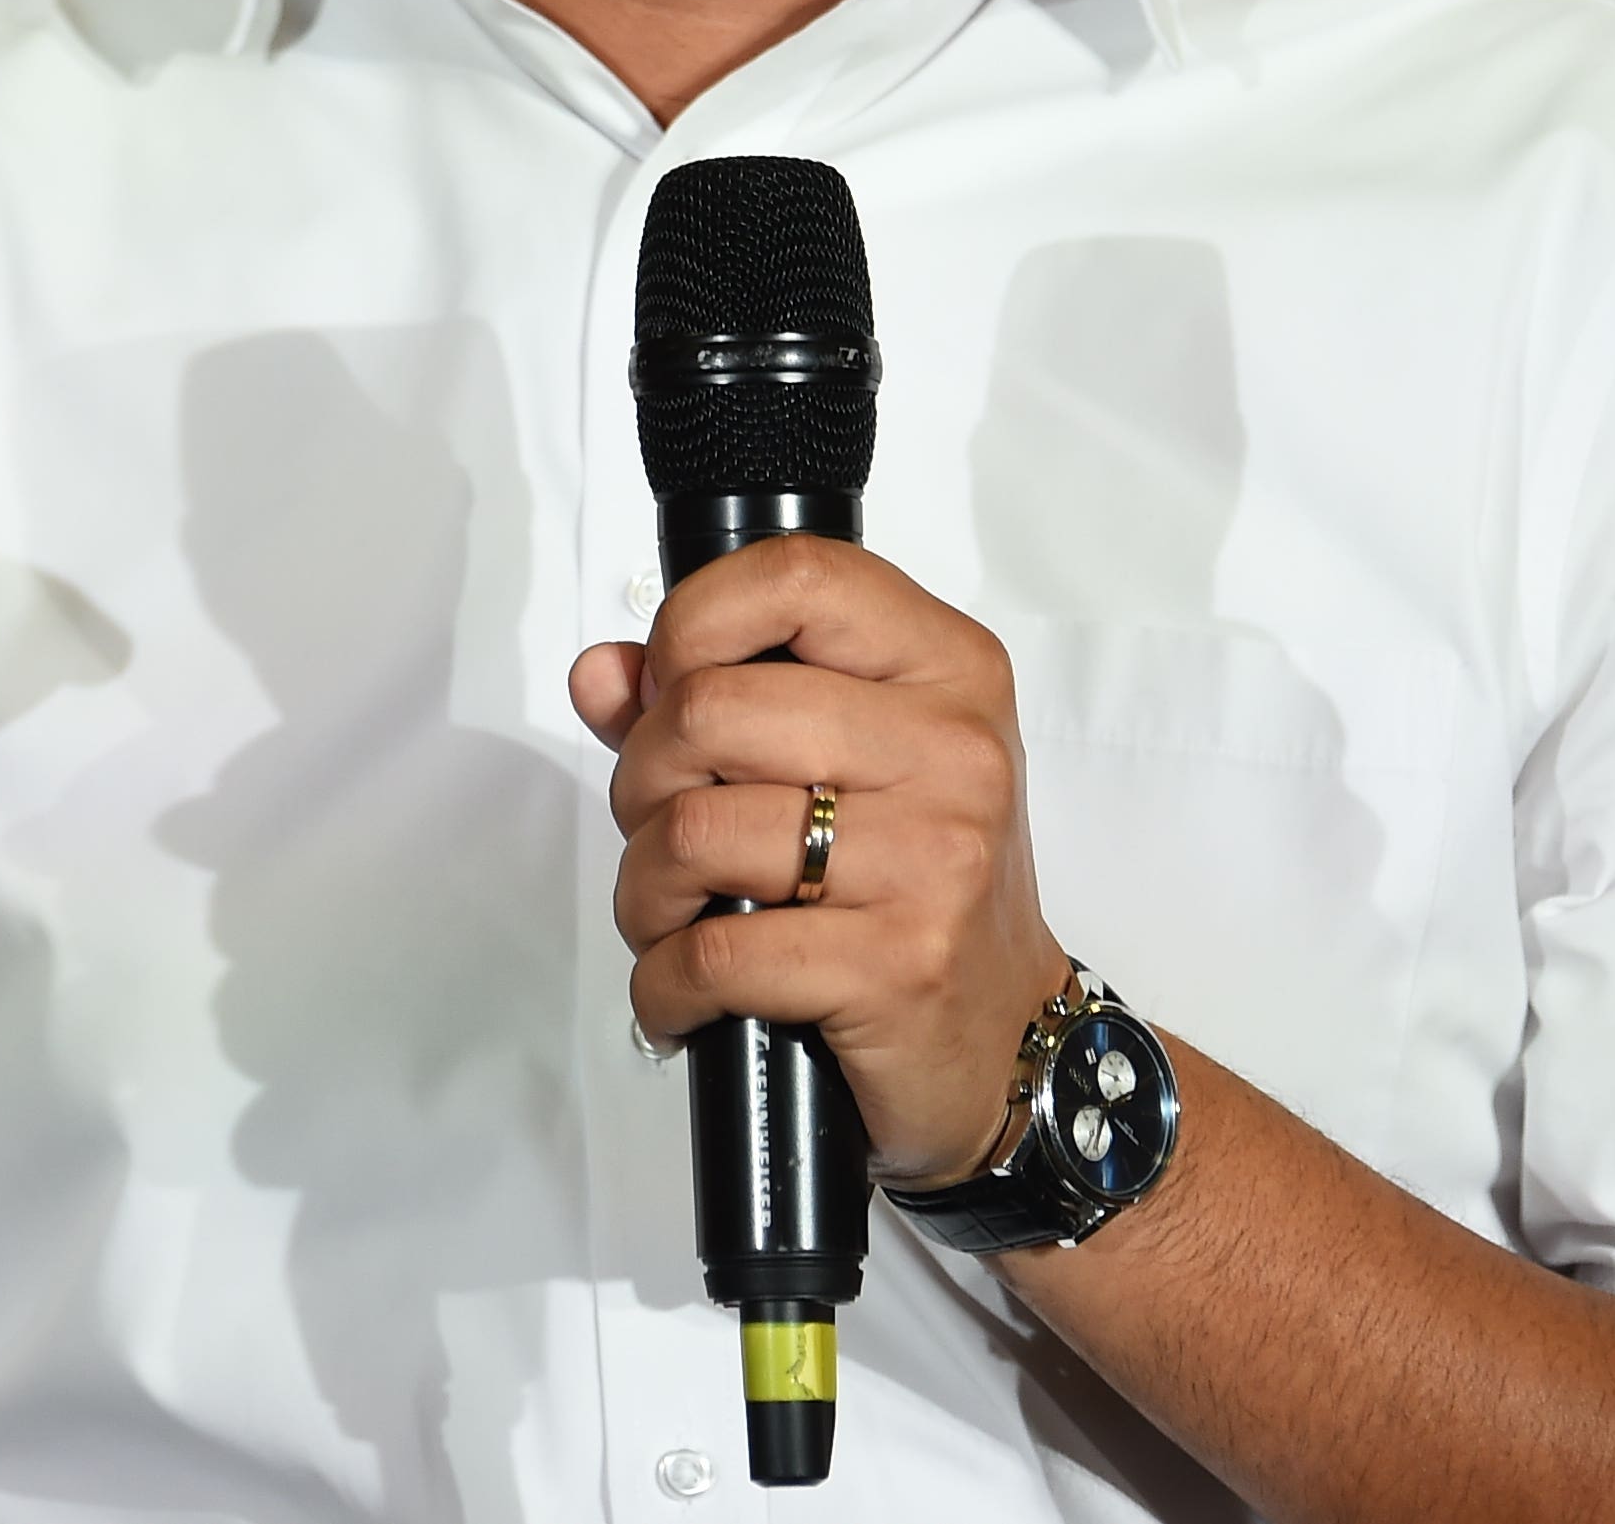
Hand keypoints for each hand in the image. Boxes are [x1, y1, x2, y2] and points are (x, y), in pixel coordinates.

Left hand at [573, 536, 1069, 1181]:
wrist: (1012, 1039)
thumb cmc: (918, 886)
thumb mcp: (847, 762)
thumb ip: (716, 698)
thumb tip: (602, 674)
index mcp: (947, 669)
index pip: (795, 576)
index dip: (691, 625)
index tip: (667, 689)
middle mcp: (952, 748)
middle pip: (711, 709)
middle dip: (642, 780)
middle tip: (659, 829)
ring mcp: (932, 857)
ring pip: (696, 832)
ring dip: (644, 890)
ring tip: (667, 918)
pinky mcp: (899, 964)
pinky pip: (715, 952)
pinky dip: (664, 981)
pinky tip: (681, 990)